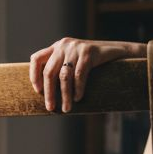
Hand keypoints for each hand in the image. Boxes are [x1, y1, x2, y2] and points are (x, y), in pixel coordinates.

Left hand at [29, 38, 145, 112]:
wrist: (117, 52)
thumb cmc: (94, 63)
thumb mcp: (74, 62)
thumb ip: (62, 69)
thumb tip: (49, 94)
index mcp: (57, 47)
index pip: (37, 59)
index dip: (34, 75)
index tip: (38, 91)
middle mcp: (64, 45)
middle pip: (49, 71)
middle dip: (49, 92)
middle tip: (51, 107)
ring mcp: (76, 48)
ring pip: (64, 76)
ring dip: (64, 95)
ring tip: (66, 108)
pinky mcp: (89, 52)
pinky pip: (79, 75)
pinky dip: (78, 89)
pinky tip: (78, 98)